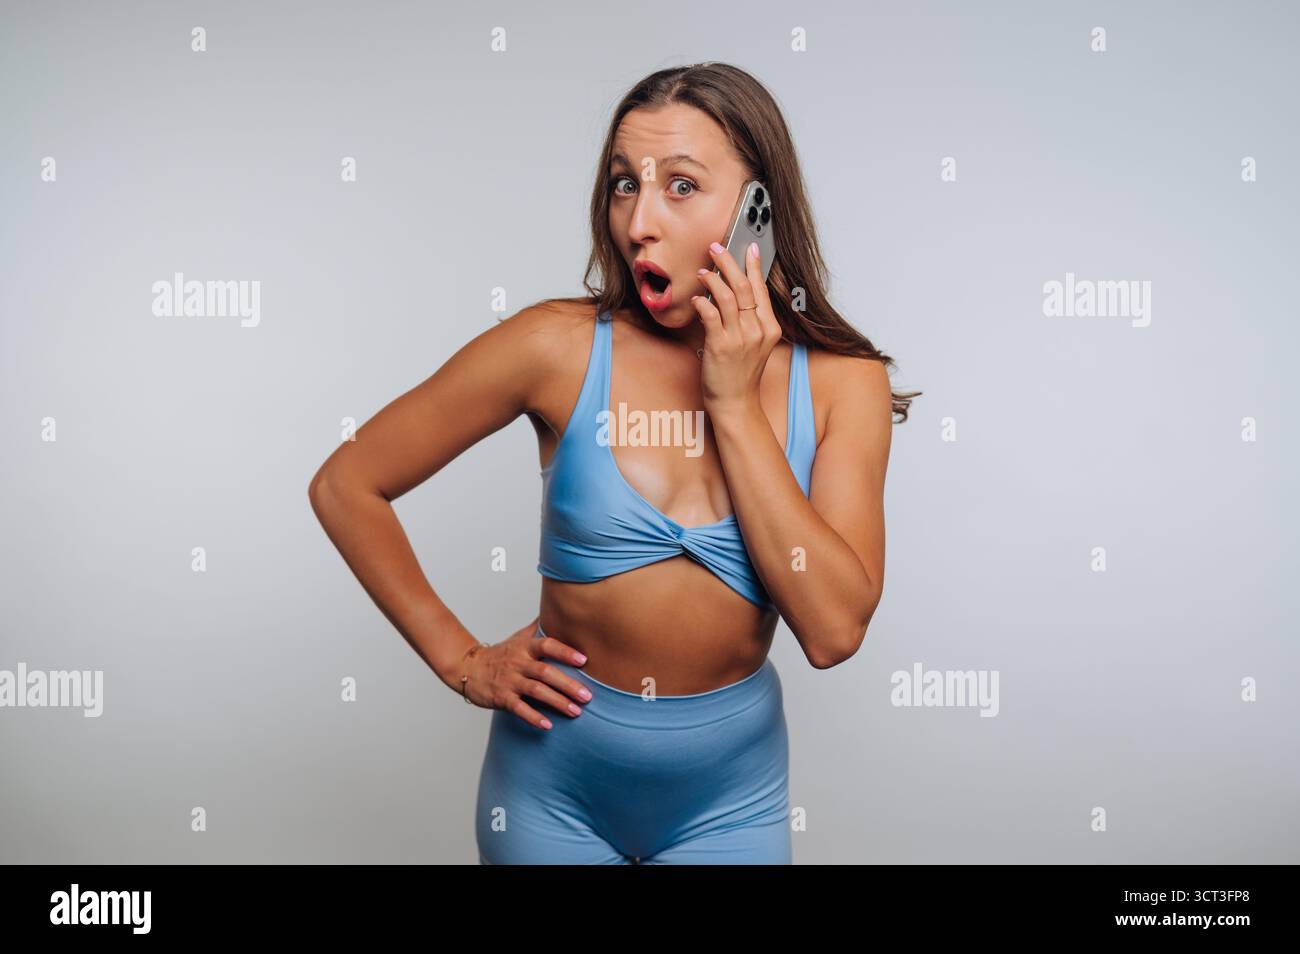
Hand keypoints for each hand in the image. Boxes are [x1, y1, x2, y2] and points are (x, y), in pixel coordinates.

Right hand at [458, 616, 591, 729]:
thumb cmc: (499, 654)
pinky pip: (519, 708)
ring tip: (576, 712)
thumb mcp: (518, 638)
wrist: (467, 668)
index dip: (565, 652)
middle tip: (587, 696)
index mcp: (525, 647)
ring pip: (536, 691)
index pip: (547, 645)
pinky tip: (548, 725)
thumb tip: (557, 609)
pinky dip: (533, 717)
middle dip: (568, 685)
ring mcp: (509, 681)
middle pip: (546, 672)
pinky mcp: (501, 698)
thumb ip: (538, 628)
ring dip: (557, 702)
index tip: (584, 660)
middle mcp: (518, 663)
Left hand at [690, 240, 781, 409]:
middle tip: (716, 248)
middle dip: (729, 262)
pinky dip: (701, 302)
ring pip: (726, 296)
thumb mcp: (755, 344)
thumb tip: (733, 291)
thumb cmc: (741, 373)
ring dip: (712, 279)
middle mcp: (757, 331)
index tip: (748, 247)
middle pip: (743, 287)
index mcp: (769, 328)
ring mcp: (739, 338)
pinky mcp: (720, 346)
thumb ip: (750, 320)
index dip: (753, 266)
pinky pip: (710, 314)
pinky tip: (696, 298)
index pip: (761, 289)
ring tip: (702, 272)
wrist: (735, 403)